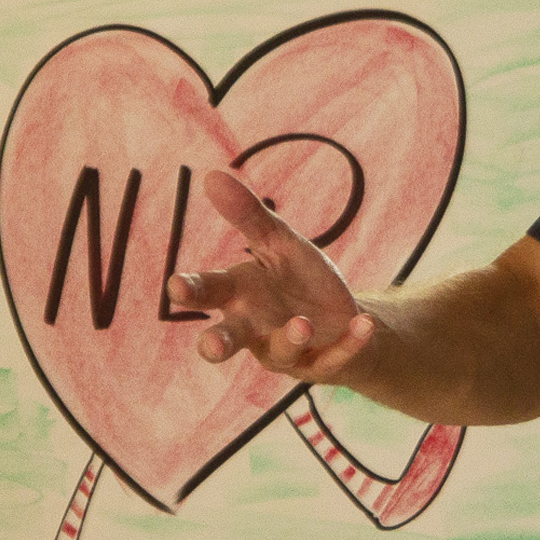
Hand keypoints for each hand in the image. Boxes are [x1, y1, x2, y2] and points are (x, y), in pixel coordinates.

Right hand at [169, 169, 376, 380]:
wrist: (343, 315)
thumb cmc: (298, 281)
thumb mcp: (279, 243)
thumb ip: (248, 216)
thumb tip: (212, 175)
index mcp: (238, 296)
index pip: (208, 292)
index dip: (190, 291)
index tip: (177, 286)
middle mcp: (254, 329)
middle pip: (228, 339)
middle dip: (217, 344)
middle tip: (213, 347)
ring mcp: (288, 351)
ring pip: (281, 352)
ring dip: (291, 338)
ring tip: (304, 323)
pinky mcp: (323, 363)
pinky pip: (334, 357)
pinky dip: (349, 343)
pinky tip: (363, 323)